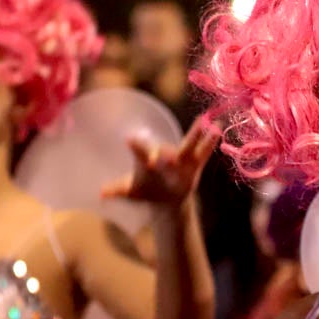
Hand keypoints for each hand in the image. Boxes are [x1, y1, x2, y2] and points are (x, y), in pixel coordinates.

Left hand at [101, 119, 219, 206]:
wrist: (165, 199)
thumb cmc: (145, 190)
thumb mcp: (131, 191)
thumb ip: (118, 190)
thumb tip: (100, 194)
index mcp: (146, 159)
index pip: (140, 151)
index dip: (136, 146)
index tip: (130, 139)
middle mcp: (164, 155)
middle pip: (165, 148)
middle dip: (164, 152)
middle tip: (163, 153)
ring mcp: (182, 158)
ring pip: (189, 144)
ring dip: (196, 133)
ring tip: (203, 120)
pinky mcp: (195, 164)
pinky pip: (204, 151)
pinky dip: (211, 141)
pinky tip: (218, 128)